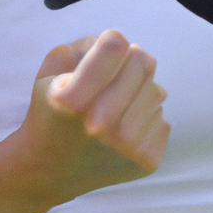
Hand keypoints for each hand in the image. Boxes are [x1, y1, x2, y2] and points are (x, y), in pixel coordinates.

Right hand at [11, 30, 169, 212]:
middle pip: (143, 62)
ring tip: (117, 105)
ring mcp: (127, 147)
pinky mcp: (146, 162)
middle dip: (130, 60)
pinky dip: (145, 119)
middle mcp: (102, 125)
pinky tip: (124, 129)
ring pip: (158, 90)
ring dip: (139, 91)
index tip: (107, 48)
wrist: (49, 171)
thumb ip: (81, 46)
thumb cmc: (50, 114)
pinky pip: (164, 119)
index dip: (112, 40)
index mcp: (73, 99)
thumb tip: (120, 44)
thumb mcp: (48, 73)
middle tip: (114, 75)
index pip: (115, 47)